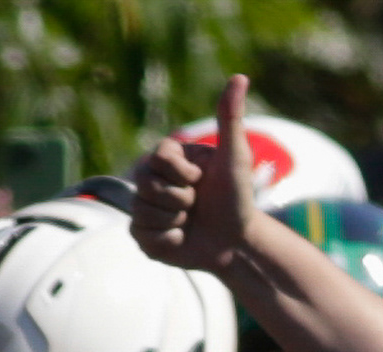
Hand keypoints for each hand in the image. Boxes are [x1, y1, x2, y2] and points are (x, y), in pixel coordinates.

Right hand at [132, 73, 258, 275]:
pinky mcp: (142, 234)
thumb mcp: (236, 158)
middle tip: (198, 204)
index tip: (202, 181)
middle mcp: (150, 178)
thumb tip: (240, 77)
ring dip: (175, 220)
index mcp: (167, 157)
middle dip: (181, 199)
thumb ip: (231, 118)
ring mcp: (143, 206)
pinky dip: (168, 240)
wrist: (238, 243)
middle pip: (145, 184)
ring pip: (143, 210)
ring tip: (190, 221)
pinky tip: (182, 238)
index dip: (184, 175)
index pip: (158, 158)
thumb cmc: (238, 199)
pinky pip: (143, 235)